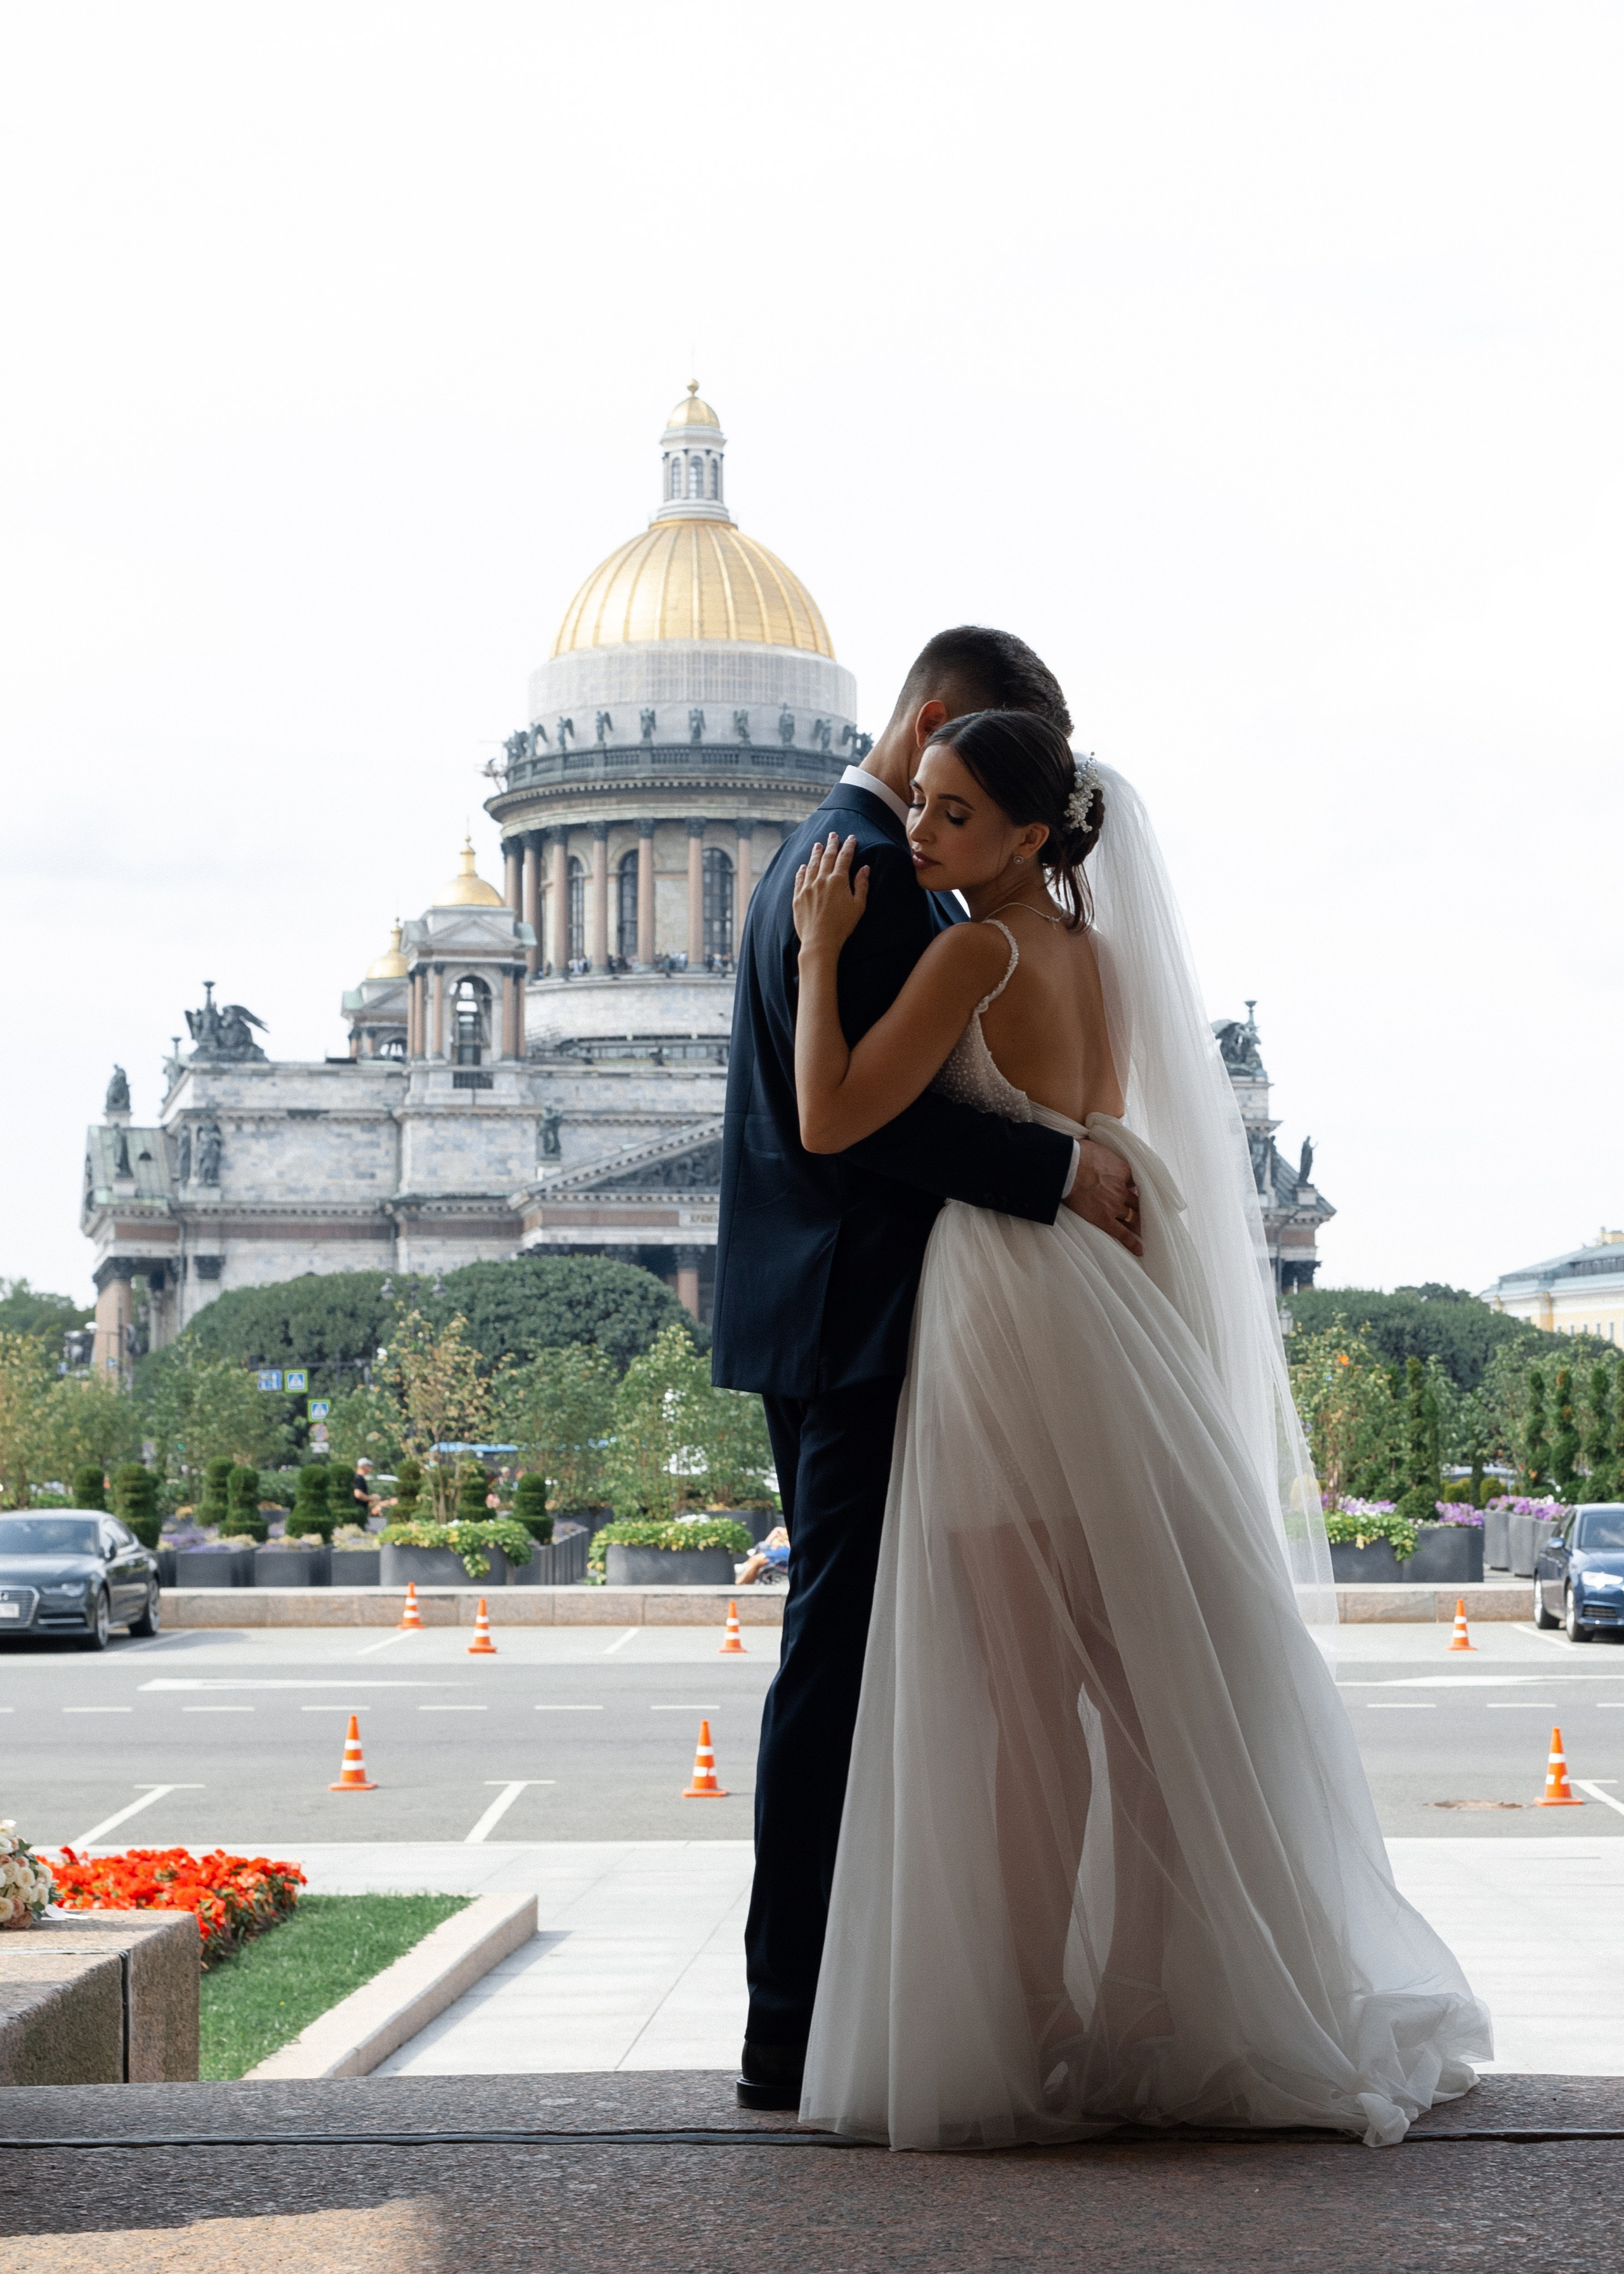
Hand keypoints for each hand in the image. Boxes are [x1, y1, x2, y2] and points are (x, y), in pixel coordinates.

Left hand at [794, 833, 869, 955]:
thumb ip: (861, 885)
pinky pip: (799, 878)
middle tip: (833, 834)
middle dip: (831, 844)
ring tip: (817, 844)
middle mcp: (821, 879)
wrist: (820, 941)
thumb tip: (865, 868)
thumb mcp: (858, 906)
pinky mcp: (798, 897)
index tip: (851, 838)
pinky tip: (803, 866)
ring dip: (816, 853)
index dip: (849, 846)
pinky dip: (802, 870)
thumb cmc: (842, 925)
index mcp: (838, 880)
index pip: (844, 857)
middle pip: (827, 857)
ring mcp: (808, 887)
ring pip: (812, 865)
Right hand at [1062, 1136, 1142, 1255]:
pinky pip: (1122, 1233)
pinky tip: (1140, 1250)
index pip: (1135, 1181)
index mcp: (1123, 1171)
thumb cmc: (1079, 1154)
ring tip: (1147, 1232)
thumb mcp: (1100, 1149)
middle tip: (1149, 1216)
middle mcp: (1122, 1190)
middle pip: (1138, 1202)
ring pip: (1134, 1217)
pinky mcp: (1105, 1219)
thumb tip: (1105, 1158)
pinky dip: (1132, 1243)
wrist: (1068, 1167)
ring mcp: (1115, 1206)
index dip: (1135, 1187)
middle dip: (1144, 1208)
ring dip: (1141, 1224)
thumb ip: (1108, 1157)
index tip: (1135, 1190)